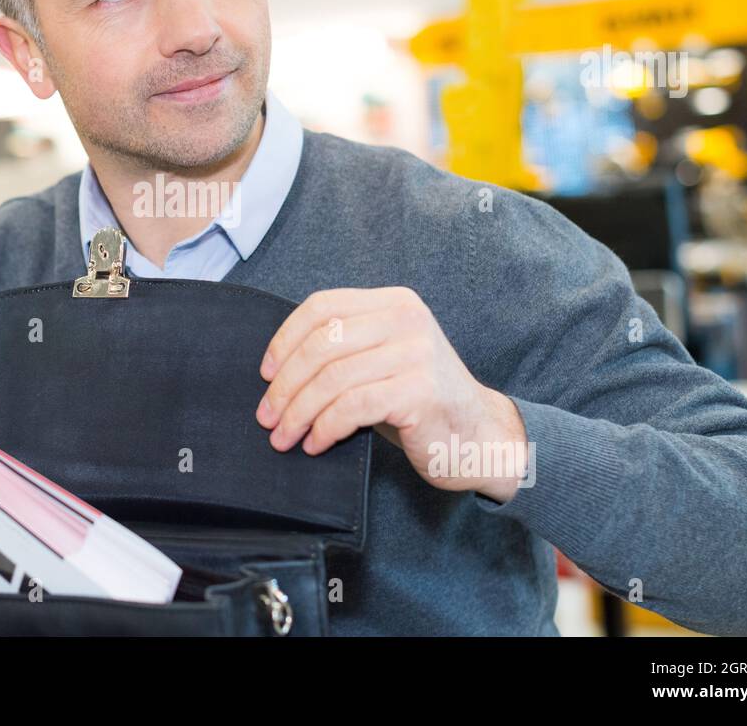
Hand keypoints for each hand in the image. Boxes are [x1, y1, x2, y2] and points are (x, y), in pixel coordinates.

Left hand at [256, 287, 528, 502]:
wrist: (481, 438)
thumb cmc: (418, 403)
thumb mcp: (381, 361)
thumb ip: (342, 350)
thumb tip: (275, 370)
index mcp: (394, 302)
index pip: (322, 307)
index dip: (285, 339)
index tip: (266, 374)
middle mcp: (407, 320)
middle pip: (322, 344)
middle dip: (285, 384)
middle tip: (267, 417)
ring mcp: (416, 353)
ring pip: (332, 379)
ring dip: (298, 413)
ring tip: (284, 438)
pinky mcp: (419, 391)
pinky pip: (352, 407)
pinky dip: (325, 428)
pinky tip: (315, 444)